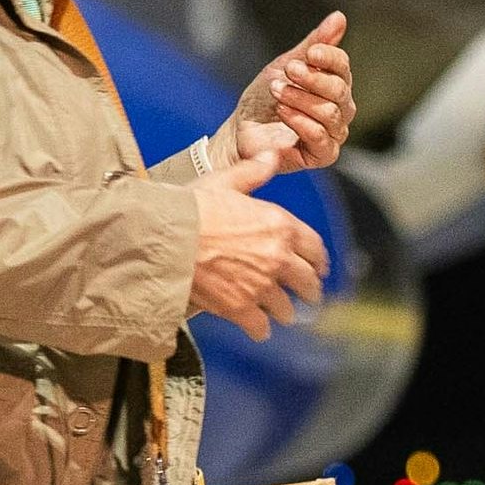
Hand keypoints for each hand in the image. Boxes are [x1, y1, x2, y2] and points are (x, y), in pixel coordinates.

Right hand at [187, 130, 329, 337]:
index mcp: (280, 225)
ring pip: (287, 308)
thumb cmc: (191, 207)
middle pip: (308, 282)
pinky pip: (261, 327)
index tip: (320, 268)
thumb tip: (271, 154)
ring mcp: (261, 286)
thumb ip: (253, 172)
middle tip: (310, 296)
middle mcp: (278, 258)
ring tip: (284, 314)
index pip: (315, 248)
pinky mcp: (240, 308)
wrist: (164, 237)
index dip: (319, 260)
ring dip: (286, 311)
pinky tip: (259, 330)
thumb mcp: (225, 181)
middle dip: (310, 290)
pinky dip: (261, 329)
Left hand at [225, 11, 353, 170]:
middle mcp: (340, 109)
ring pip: (329, 113)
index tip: (311, 53)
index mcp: (334, 84)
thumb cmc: (264, 97)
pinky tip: (282, 112)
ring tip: (277, 92)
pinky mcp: (322, 155)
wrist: (241, 129)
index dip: (329, 57)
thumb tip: (339, 16)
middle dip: (311, 78)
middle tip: (287, 71)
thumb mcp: (286, 65)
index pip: (343, 67)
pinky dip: (300, 121)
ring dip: (300, 99)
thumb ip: (314, 44)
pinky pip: (321, 137)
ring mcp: (333, 133)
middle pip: (339, 90)